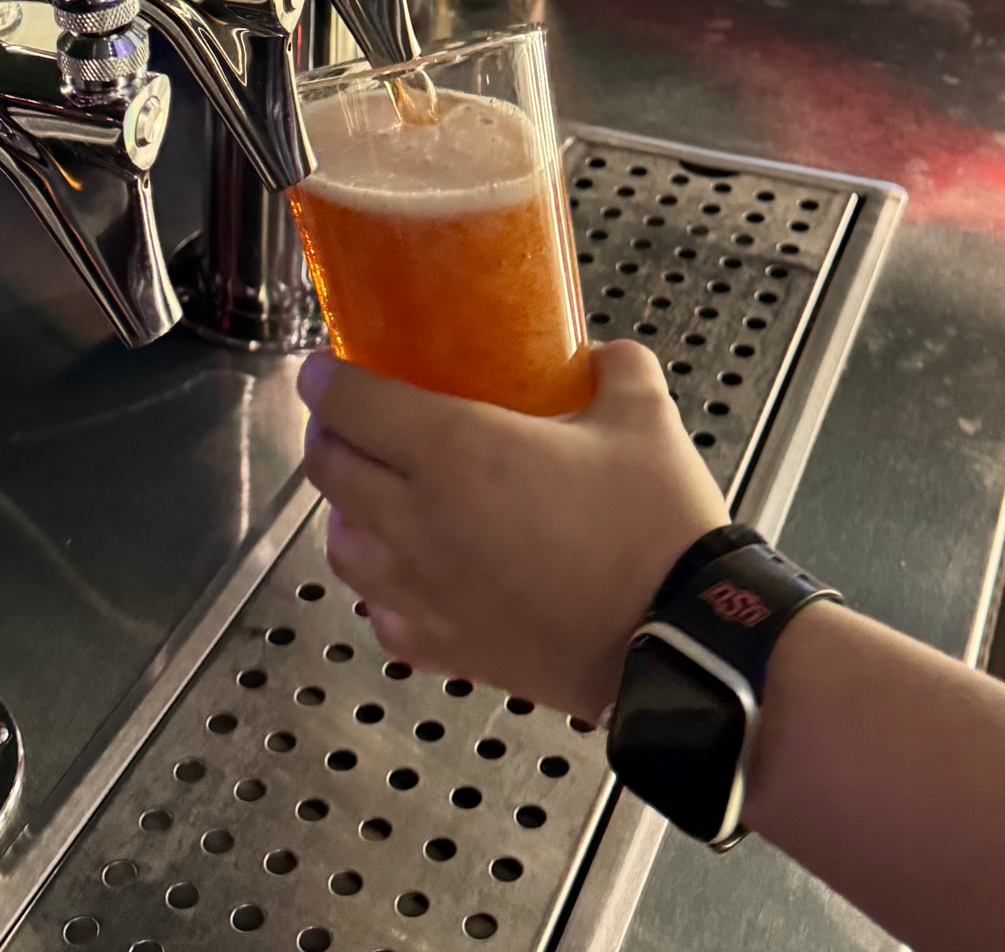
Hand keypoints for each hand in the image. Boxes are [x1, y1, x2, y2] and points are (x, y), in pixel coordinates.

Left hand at [297, 340, 728, 722]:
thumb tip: (600, 356)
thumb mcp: (644, 418)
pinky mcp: (447, 648)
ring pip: (341, 544)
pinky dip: (379, 586)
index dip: (326, 377)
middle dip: (327, 433)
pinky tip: (405, 572)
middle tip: (348, 416)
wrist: (679, 641)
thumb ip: (616, 368)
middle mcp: (422, 521)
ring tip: (371, 491)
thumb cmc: (655, 533)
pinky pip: (380, 613)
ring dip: (344, 508)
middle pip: (329, 468)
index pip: (351, 404)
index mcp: (457, 451)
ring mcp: (427, 591)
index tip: (324, 366)